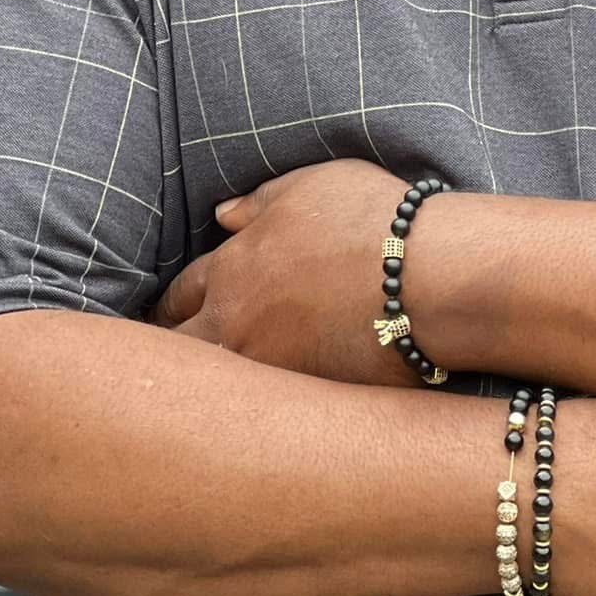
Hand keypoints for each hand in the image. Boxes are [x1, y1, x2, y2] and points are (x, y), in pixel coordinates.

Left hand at [147, 160, 422, 385]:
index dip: (171, 305)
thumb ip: (258, 202)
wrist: (425, 272)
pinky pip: (268, 408)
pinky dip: (261, 407)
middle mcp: (238, 324)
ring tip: (210, 396)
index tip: (169, 315)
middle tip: (171, 366)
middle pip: (180, 352)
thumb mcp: (307, 187)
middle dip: (172, 355)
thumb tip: (222, 216)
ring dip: (213, 387)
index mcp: (233, 269)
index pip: (179, 294)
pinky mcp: (307, 396)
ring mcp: (271, 368)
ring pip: (218, 388)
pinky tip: (265, 408)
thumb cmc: (368, 217)